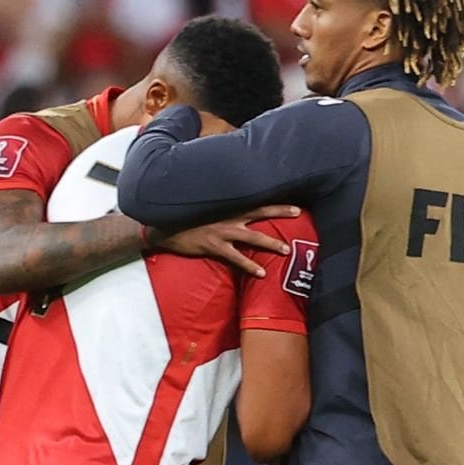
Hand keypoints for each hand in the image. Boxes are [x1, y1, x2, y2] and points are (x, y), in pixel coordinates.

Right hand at [148, 207, 299, 276]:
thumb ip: (220, 201)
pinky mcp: (214, 246)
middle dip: (280, 211)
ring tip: (286, 250)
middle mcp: (228, 215)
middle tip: (299, 212)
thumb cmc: (186, 214)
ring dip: (271, 243)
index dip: (271, 194)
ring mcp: (222, 231)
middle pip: (260, 211)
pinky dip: (250, 266)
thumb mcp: (203, 203)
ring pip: (253, 236)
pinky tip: (262, 273)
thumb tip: (232, 198)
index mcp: (227, 204)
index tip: (285, 191)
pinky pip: (236, 258)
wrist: (164, 226)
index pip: (254, 196)